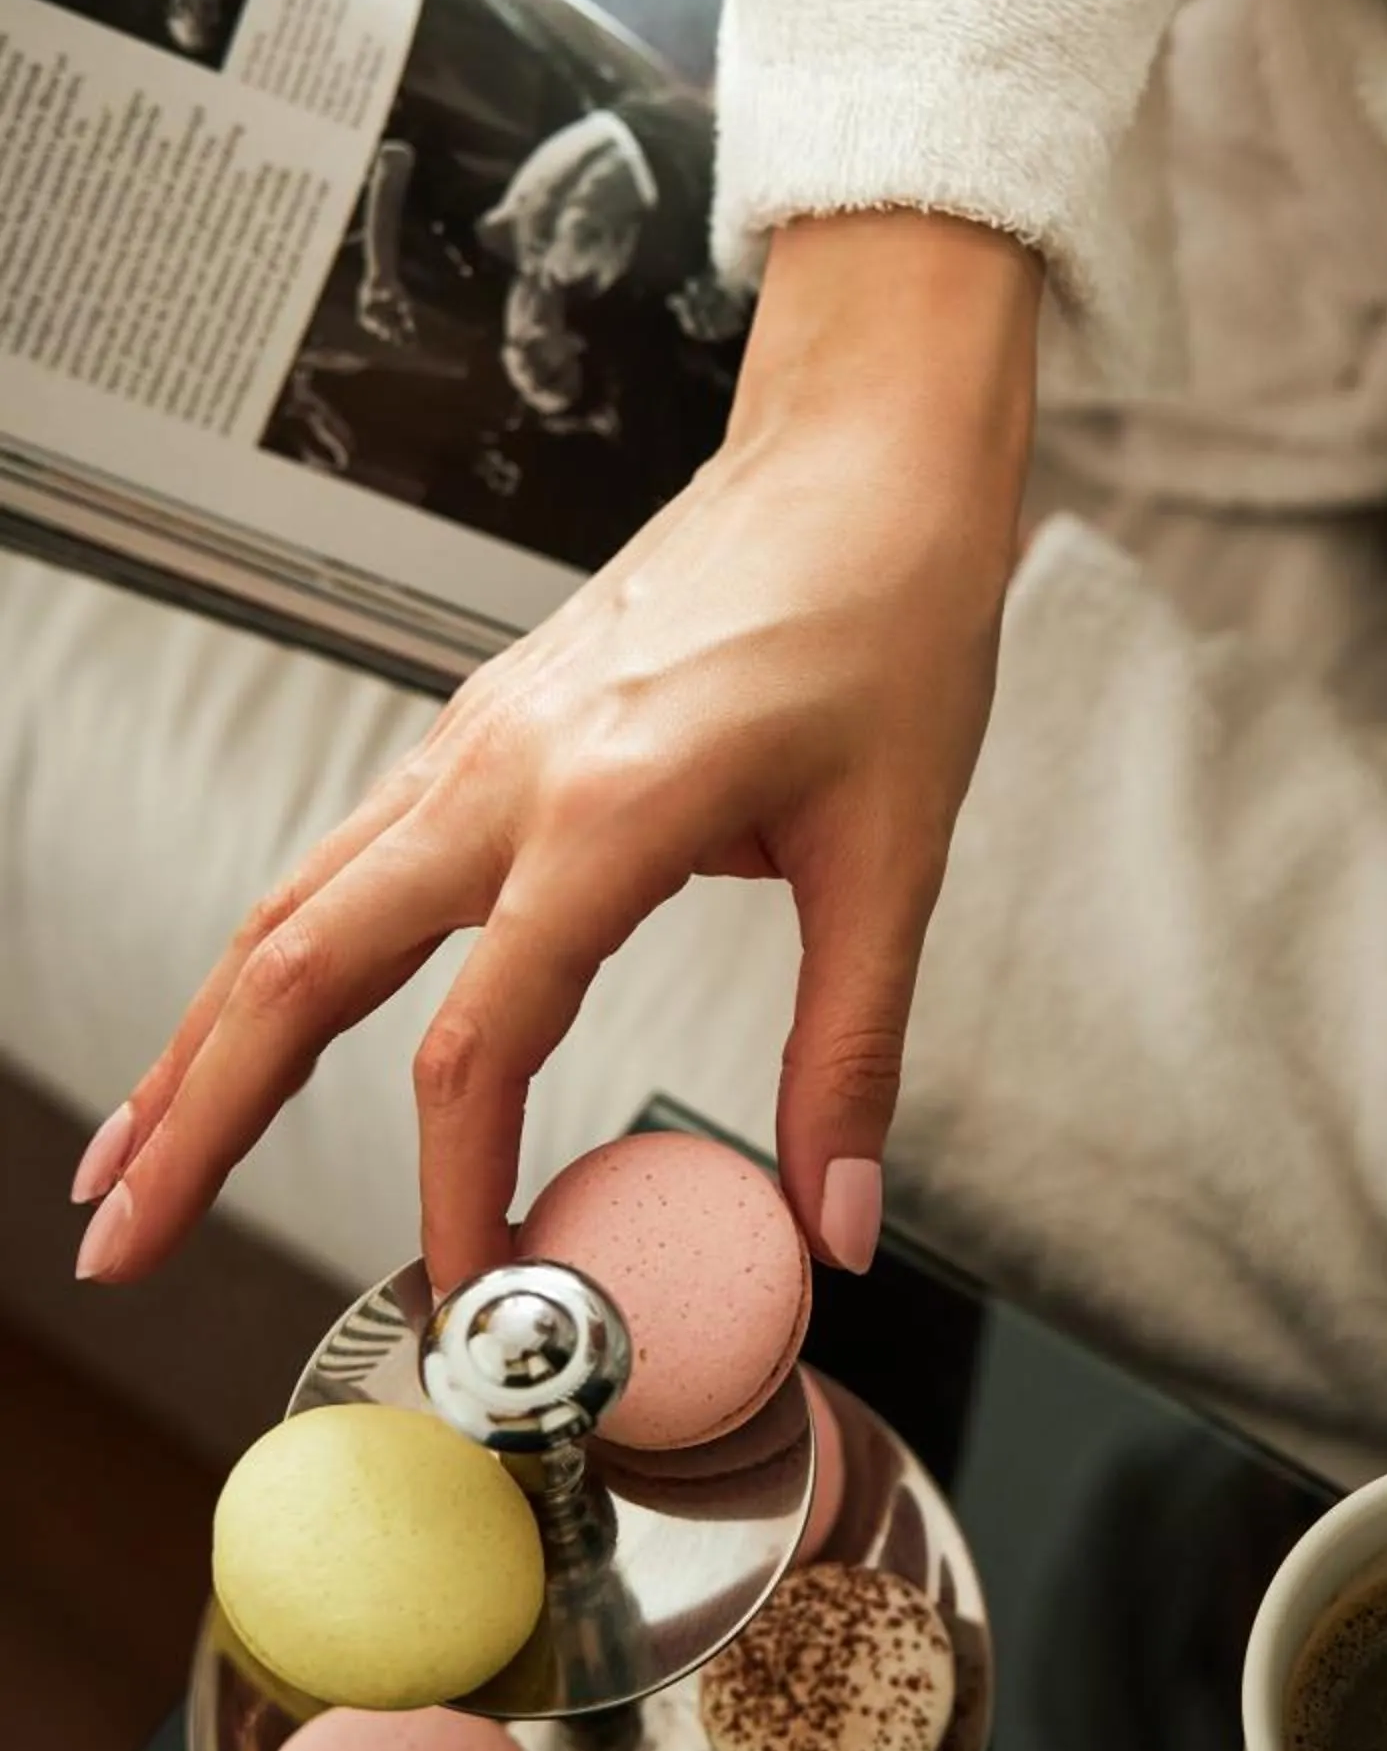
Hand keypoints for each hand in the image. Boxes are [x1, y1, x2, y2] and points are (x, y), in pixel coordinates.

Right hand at [72, 214, 1040, 1290]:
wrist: (859, 458)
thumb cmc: (883, 614)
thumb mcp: (897, 851)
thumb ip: (851, 1052)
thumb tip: (838, 1220)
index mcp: (611, 807)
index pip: (480, 1038)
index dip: (454, 1187)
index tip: (469, 1292)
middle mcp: (505, 769)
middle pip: (300, 967)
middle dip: (199, 1118)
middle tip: (124, 1244)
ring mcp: (473, 742)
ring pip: (287, 909)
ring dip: (197, 1040)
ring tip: (129, 1162)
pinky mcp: (477, 730)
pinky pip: (333, 860)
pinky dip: (264, 959)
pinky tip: (244, 1022)